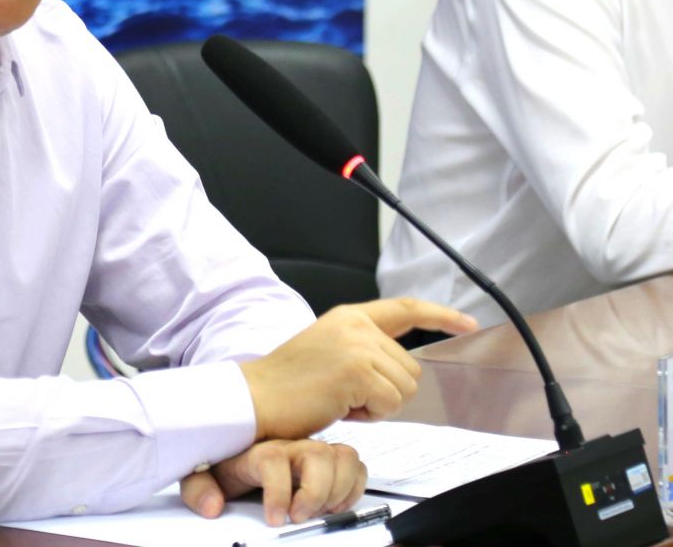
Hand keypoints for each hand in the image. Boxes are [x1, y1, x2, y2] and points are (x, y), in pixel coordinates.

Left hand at [179, 438, 366, 526]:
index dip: (278, 492)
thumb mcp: (205, 476)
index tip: (275, 519)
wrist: (237, 452)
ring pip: (343, 456)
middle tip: (301, 517)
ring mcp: (312, 451)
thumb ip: (199, 490)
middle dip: (315, 492)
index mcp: (257, 450)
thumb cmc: (226, 465)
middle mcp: (290, 448)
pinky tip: (336, 505)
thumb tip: (212, 506)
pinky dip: (354, 487)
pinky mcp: (330, 461)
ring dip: (339, 490)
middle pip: (317, 454)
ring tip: (322, 512)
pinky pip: (356, 465)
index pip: (272, 460)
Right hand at [238, 297, 476, 440]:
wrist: (258, 397)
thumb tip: (401, 368)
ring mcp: (358, 347)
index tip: (467, 322)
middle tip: (347, 393)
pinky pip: (391, 404)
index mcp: (350, 317)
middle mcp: (356, 326)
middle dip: (387, 391)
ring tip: (341, 399)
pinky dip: (371, 415)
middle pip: (411, 369)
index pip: (405, 309)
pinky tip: (341, 407)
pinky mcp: (357, 371)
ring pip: (404, 389)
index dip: (441, 316)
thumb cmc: (291, 384)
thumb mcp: (331, 350)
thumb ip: (365, 349)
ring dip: (378, 405)